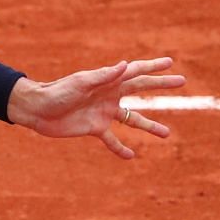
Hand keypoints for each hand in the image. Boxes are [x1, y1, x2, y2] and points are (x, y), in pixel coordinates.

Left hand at [8, 57, 183, 158]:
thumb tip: (125, 65)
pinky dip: (121, 148)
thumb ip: (104, 76)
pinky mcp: (94, 128)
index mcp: (108, 80)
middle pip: (141, 89)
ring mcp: (103, 112)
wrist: (37, 109)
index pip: (136, 71)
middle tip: (182, 82)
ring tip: (167, 133)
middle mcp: (109, 95)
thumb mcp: (81, 83)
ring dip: (149, 126)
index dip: (154, 67)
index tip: (171, 63)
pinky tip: (131, 156)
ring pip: (132, 119)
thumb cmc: (57, 92)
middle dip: (161, 86)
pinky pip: (112, 140)